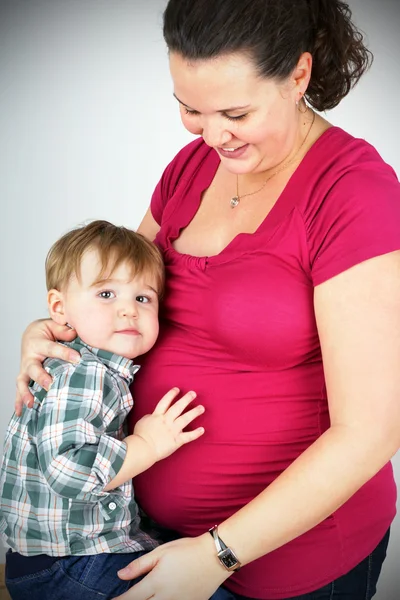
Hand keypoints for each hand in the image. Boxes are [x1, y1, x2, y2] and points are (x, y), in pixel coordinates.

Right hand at [15, 319, 78, 415]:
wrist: (30, 334)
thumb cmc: (45, 331)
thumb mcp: (53, 325)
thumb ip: (63, 330)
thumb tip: (74, 333)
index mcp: (38, 343)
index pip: (53, 349)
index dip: (65, 353)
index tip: (77, 359)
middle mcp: (30, 357)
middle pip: (34, 368)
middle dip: (41, 377)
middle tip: (49, 384)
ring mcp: (25, 368)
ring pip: (22, 381)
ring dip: (26, 393)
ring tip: (32, 403)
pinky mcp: (24, 376)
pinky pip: (19, 390)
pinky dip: (18, 401)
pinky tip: (21, 413)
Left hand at [113, 534, 229, 599]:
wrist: (214, 557)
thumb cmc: (186, 550)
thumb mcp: (161, 552)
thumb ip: (139, 565)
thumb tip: (120, 575)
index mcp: (156, 583)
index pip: (131, 598)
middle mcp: (164, 598)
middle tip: (124, 599)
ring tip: (142, 598)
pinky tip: (158, 599)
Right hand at [133, 388, 204, 461]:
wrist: (143, 449)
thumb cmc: (140, 436)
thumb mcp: (142, 422)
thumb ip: (149, 417)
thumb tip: (152, 416)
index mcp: (157, 416)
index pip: (165, 402)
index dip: (171, 394)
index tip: (178, 389)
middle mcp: (167, 421)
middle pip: (178, 407)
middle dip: (186, 399)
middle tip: (193, 393)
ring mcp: (173, 430)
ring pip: (185, 419)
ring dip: (194, 412)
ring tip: (201, 408)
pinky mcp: (177, 441)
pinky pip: (188, 436)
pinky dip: (196, 433)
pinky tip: (202, 430)